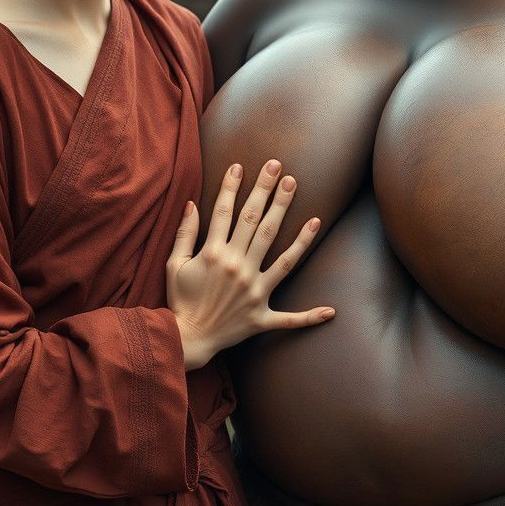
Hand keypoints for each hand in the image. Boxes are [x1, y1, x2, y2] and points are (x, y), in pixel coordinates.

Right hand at [166, 159, 333, 369]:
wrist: (188, 339)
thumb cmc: (180, 300)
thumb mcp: (173, 264)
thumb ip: (185, 233)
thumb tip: (192, 203)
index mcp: (213, 255)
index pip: (225, 212)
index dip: (232, 187)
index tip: (240, 166)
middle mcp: (237, 268)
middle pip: (255, 221)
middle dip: (267, 192)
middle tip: (279, 167)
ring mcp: (254, 290)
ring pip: (280, 252)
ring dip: (293, 224)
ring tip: (300, 197)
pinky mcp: (262, 314)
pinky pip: (290, 317)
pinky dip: (310, 316)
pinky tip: (331, 309)